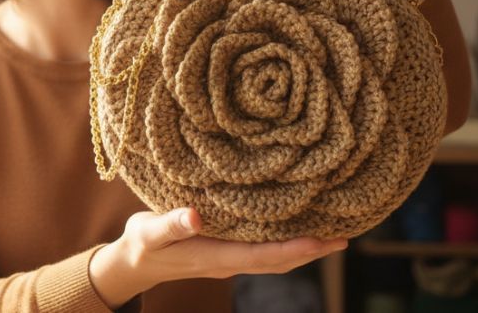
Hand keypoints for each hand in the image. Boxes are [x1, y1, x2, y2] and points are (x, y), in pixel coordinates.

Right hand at [89, 207, 346, 308]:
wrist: (133, 262)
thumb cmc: (142, 244)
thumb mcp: (150, 232)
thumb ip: (172, 223)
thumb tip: (195, 215)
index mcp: (218, 257)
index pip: (266, 256)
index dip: (297, 249)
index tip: (324, 240)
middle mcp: (230, 261)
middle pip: (280, 261)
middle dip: (312, 251)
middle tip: (344, 238)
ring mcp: (230, 258)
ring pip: (276, 258)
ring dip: (304, 249)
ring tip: (332, 235)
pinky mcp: (227, 250)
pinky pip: (265, 249)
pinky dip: (286, 243)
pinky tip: (295, 228)